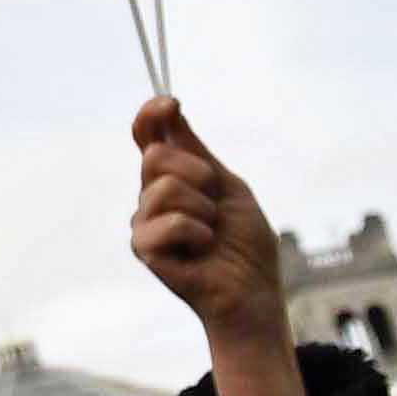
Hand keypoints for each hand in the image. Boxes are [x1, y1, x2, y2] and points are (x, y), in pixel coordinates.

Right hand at [130, 96, 306, 395]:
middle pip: (156, 156)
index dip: (151, 115)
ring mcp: (144, 222)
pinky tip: (202, 250)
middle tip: (215, 202)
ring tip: (212, 233)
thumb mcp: (229, 185)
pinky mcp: (143, 248)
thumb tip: (169, 106)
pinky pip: (168, 222)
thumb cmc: (245, 244)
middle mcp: (152, 196)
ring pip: (164, 187)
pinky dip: (197, 233)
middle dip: (198, 173)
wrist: (252, 291)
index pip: (148, 136)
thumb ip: (196, 150)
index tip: (170, 104)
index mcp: (173, 177)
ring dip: (203, 209)